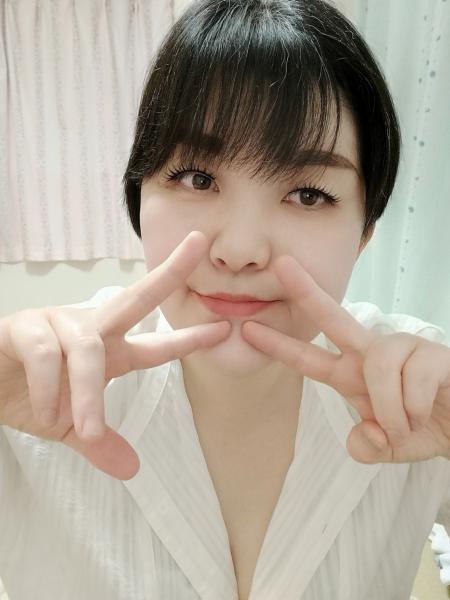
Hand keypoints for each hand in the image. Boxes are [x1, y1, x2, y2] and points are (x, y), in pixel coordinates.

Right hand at [0, 231, 230, 479]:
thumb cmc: (25, 393)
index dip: (189, 339)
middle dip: (170, 272)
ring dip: (86, 393)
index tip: (224, 329)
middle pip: (137, 296)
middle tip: (198, 244)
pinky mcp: (24, 326)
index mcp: (108, 351)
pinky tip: (43, 412)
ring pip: (87, 348)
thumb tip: (130, 470)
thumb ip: (99, 442)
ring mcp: (57, 322)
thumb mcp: (69, 425)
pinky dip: (48, 388)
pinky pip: (45, 353)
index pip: (156, 344)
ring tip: (78, 428)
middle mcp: (89, 329)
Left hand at [241, 255, 449, 463]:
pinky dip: (412, 408)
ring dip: (389, 406)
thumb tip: (364, 438)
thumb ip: (368, 447)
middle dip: (306, 292)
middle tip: (281, 264)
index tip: (247, 330)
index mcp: (352, 375)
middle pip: (334, 318)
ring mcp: (403, 350)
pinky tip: (423, 412)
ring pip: (378, 362)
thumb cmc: (424, 425)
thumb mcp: (390, 446)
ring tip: (403, 426)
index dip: (279, 345)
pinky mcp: (433, 354)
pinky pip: (411, 377)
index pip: (309, 359)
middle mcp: (372, 356)